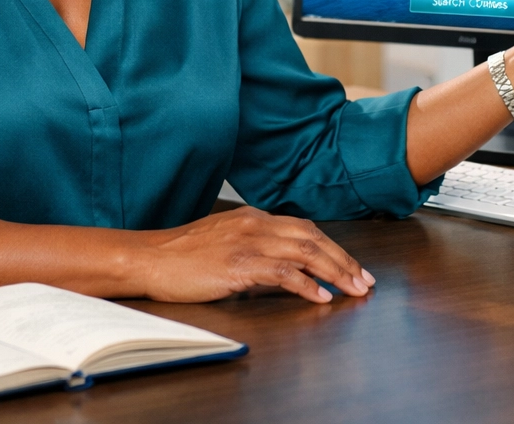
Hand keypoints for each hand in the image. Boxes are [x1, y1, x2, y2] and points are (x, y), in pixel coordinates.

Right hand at [132, 206, 375, 303]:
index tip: (352, 265)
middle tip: (364, 279)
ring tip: (353, 289)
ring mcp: (248, 243)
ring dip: (335, 271)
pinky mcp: (239, 264)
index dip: (333, 247)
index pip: (305, 228)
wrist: (149, 257)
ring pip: (305, 252)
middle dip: (344, 259)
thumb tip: (282, 265)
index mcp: (254, 218)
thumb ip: (254, 245)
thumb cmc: (181, 255)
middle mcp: (256, 224)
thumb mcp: (225, 240)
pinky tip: (320, 296)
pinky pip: (282, 272)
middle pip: (313, 238)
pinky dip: (307, 284)